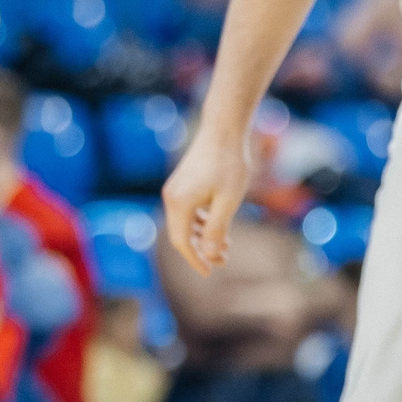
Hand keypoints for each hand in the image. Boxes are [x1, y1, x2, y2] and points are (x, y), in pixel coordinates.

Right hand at [162, 124, 253, 275]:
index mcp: (179, 203)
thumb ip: (217, 229)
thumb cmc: (230, 164)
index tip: (210, 272)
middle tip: (224, 261)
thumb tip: (209, 254)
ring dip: (203, 236)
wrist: (224, 129)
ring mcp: (175, 189)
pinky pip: (188, 211)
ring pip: (186, 223)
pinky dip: (202, 222)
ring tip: (226, 247)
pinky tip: (219, 226)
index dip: (195, 259)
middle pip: (182, 234)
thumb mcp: (228, 201)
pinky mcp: (183, 183)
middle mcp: (171, 197)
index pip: (182, 242)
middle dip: (202, 250)